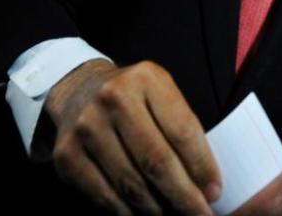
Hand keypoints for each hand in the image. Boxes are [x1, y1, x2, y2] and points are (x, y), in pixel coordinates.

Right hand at [46, 59, 220, 215]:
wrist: (79, 88)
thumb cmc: (135, 98)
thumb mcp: (162, 95)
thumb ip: (182, 129)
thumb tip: (205, 184)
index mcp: (147, 79)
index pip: (183, 132)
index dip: (202, 167)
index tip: (215, 192)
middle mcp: (114, 98)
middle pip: (157, 162)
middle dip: (184, 196)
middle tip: (202, 215)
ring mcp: (86, 127)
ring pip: (131, 183)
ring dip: (158, 208)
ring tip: (176, 215)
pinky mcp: (66, 154)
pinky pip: (103, 195)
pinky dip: (128, 212)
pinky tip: (145, 215)